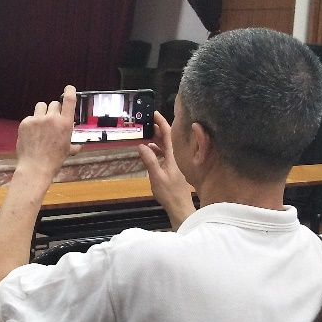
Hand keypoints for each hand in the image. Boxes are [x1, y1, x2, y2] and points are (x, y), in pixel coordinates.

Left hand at [15, 86, 78, 180]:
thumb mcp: (67, 150)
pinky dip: (32, 123)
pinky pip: (30, 117)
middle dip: (54, 111)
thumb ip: (73, 144)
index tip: (69, 88)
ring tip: (41, 125)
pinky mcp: (25, 123)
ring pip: (41, 106)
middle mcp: (52, 118)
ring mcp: (37, 119)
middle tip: (52, 121)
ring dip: (42, 112)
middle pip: (54, 104)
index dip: (70, 91)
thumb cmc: (53, 160)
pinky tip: (32, 135)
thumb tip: (79, 145)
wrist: (35, 167)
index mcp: (65, 124)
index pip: (69, 100)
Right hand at [137, 111, 194, 228]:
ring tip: (143, 135)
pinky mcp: (173, 169)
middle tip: (144, 123)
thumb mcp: (156, 176)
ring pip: (165, 146)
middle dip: (156, 129)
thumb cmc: (169, 193)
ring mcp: (175, 162)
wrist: (180, 207)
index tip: (153, 113)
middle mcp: (176, 156)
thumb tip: (141, 145)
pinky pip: (165, 154)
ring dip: (155, 140)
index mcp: (173, 156)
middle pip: (167, 138)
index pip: (168, 134)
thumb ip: (149, 160)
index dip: (161, 122)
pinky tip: (149, 150)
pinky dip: (156, 150)